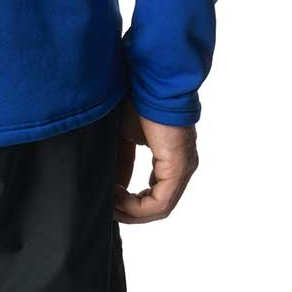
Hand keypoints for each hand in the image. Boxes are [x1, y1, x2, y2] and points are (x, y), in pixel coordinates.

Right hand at [114, 101, 196, 223]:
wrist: (149, 80)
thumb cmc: (137, 99)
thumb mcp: (124, 137)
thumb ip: (121, 163)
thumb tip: (113, 187)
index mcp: (172, 158)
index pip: (156, 194)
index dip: (131, 203)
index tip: (109, 200)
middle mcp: (182, 166)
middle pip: (158, 206)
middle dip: (131, 212)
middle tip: (108, 209)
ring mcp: (183, 168)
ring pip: (160, 208)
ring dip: (132, 211)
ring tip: (110, 204)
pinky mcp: (178, 168)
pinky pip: (160, 203)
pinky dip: (137, 206)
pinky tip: (117, 197)